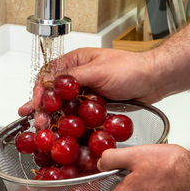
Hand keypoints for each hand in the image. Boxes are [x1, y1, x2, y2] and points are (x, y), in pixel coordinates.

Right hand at [18, 48, 163, 126]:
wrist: (153, 80)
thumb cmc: (130, 69)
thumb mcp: (99, 70)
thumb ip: (73, 76)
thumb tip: (51, 81)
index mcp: (76, 61)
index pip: (50, 74)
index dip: (41, 89)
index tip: (37, 104)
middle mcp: (78, 76)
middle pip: (54, 92)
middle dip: (43, 106)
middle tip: (38, 122)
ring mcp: (86, 91)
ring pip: (64, 104)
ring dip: (53, 116)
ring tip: (43, 128)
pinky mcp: (94, 104)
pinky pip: (78, 113)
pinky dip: (68, 121)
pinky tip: (61, 129)